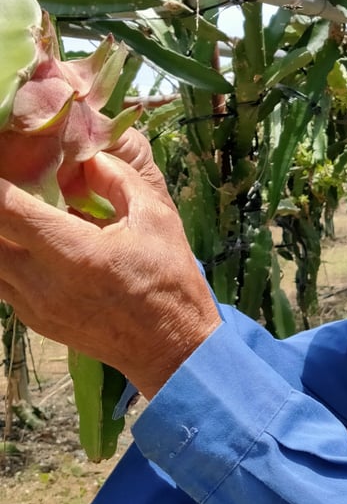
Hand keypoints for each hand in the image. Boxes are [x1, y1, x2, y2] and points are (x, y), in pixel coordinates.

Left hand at [0, 141, 220, 398]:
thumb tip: (87, 156)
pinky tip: (25, 242)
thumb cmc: (170, 280)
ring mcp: (34, 306)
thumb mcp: (156, 219)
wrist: (172, 347)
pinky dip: (4, 257)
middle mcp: (44, 282)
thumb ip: (118, 180)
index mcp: (76, 253)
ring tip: (15, 214)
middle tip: (8, 185)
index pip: (6, 208)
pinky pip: (1, 282)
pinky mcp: (33, 320)